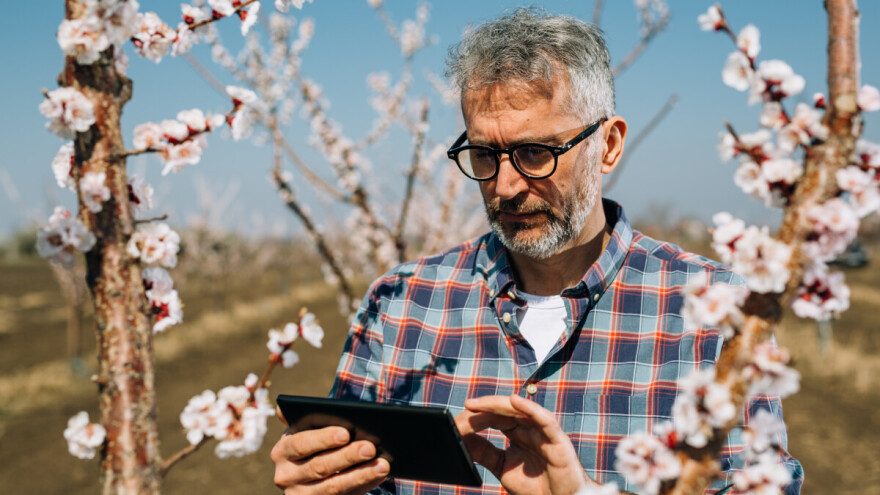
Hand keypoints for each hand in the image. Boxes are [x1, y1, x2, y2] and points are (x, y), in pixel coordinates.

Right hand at [271, 406, 389, 494]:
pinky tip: (378, 476)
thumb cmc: (316, 444)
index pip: (301, 444)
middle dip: (347, 456)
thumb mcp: (308, 431)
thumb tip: (303, 409)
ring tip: (382, 464)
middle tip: (370, 447)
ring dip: (360, 475)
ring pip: (333, 487)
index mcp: (282, 451)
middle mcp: (286, 476)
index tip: (346, 433)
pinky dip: (363, 485)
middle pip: (319, 467)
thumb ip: (308, 418)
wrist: (310, 475)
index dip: (323, 439)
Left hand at [455, 394, 594, 494]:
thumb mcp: (502, 467)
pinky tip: (514, 401)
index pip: (496, 417)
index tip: (460, 417)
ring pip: (521, 410)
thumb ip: (484, 453)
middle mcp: (530, 428)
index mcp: (517, 433)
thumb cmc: (536, 487)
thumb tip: (460, 440)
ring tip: (480, 403)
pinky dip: (530, 408)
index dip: (479, 415)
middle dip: (485, 406)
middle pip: (506, 410)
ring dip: (499, 404)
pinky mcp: (558, 439)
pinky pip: (544, 419)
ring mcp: (544, 432)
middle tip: (468, 405)